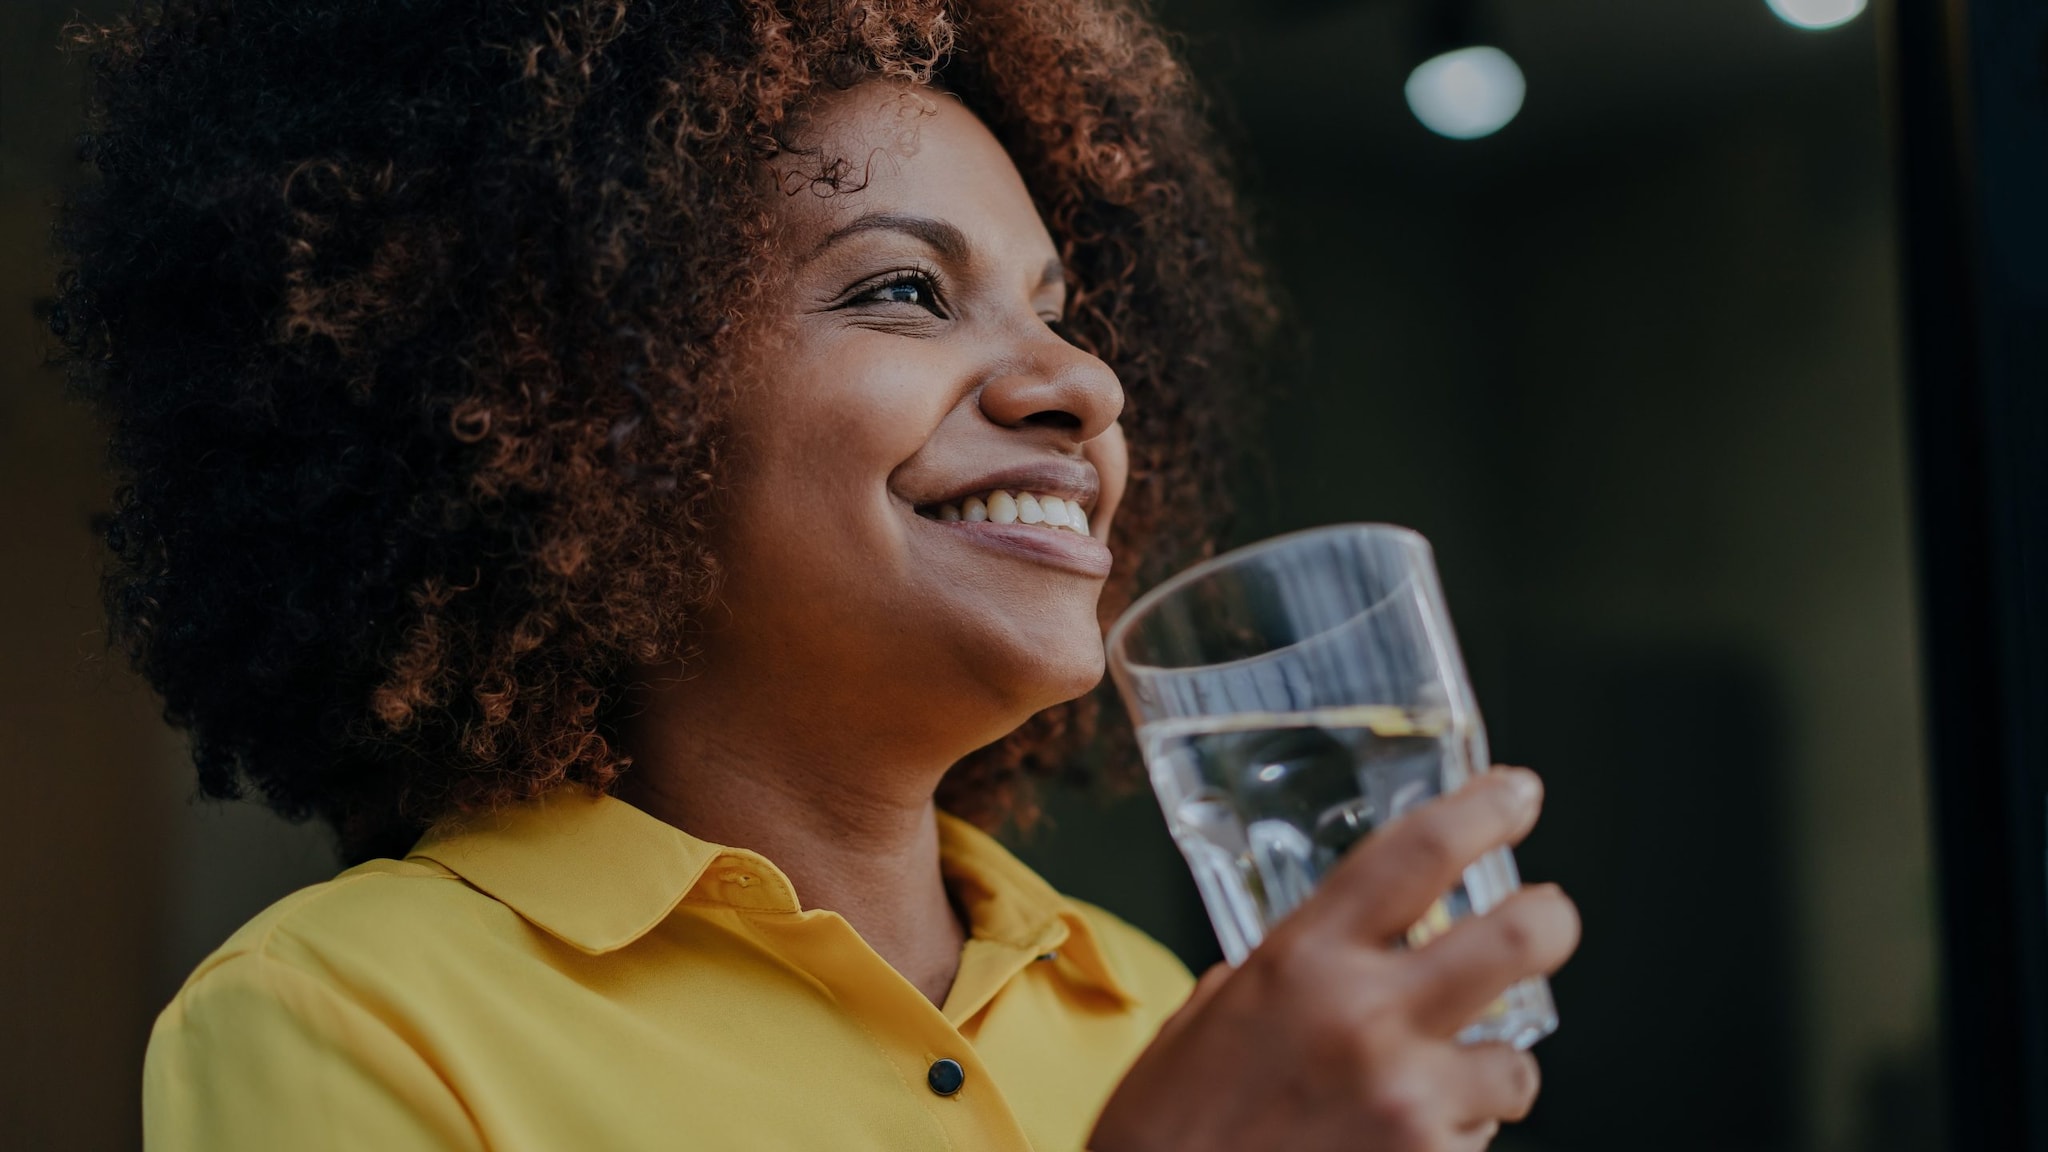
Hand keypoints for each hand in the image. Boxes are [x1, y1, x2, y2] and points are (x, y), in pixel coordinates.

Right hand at [1089, 768, 1579, 1151]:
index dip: (1484, 810)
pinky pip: (1481, 1138)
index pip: (1417, 854)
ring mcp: (1408, 1099)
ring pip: (1517, 1065)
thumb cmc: (1171, 1127)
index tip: (1517, 792)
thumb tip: (1337, 958)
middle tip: (1548, 917)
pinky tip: (1396, 1143)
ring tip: (1434, 1086)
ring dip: (1489, 1072)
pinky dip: (1454, 1137)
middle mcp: (1365, 1019)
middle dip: (1550, 920)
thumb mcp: (1208, 1018)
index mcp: (1301, 961)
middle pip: (1518, 939)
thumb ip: (1283, 976)